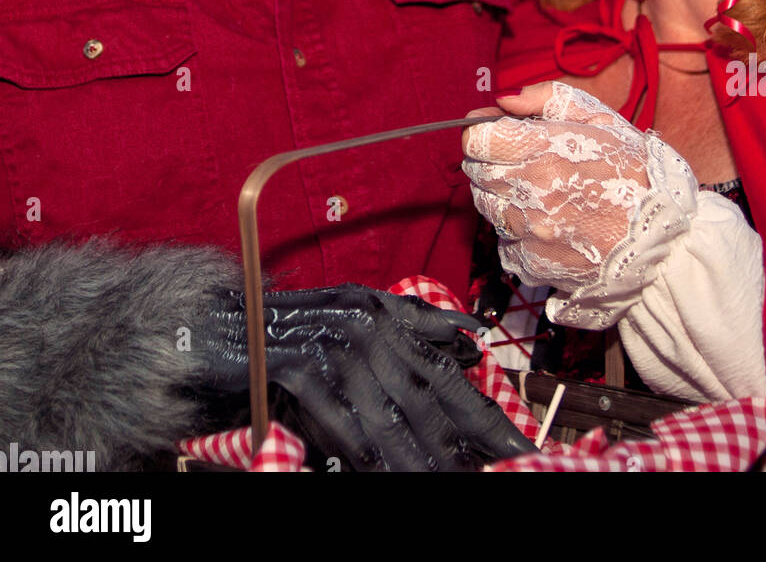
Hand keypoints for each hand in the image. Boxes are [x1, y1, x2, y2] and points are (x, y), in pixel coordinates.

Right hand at [198, 283, 533, 470]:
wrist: (215, 319)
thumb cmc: (290, 324)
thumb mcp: (358, 313)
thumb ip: (414, 324)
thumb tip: (471, 339)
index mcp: (384, 313)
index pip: (446, 371)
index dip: (484, 413)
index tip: (519, 448)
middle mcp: (365, 324)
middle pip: (426, 397)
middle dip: (465, 443)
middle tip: (499, 471)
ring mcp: (331, 344)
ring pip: (387, 414)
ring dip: (419, 458)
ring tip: (447, 483)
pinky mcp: (295, 365)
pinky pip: (336, 415)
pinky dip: (358, 447)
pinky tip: (380, 471)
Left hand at [461, 81, 652, 291]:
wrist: (664, 242)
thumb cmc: (638, 174)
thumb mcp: (604, 120)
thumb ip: (549, 99)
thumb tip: (504, 99)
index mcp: (545, 152)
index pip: (476, 139)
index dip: (481, 131)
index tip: (493, 130)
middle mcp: (530, 193)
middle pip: (475, 172)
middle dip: (489, 160)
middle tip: (519, 159)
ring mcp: (529, 232)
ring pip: (486, 206)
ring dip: (501, 194)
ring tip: (536, 191)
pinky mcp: (532, 263)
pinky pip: (503, 241)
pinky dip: (516, 231)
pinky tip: (546, 223)